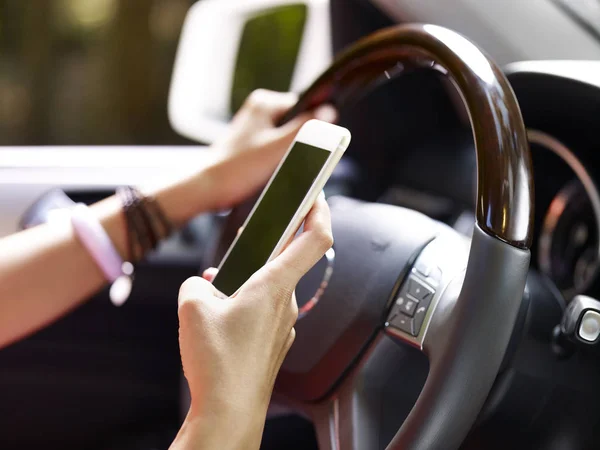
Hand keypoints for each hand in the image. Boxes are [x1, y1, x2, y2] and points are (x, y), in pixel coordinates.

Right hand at [170, 195, 332, 449]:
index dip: (320, 211)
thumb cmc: (218, 363)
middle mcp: (285, 304)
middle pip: (284, 262)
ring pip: (269, 289)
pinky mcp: (274, 343)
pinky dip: (245, 305)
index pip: (314, 239)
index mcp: (274, 286)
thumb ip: (196, 284)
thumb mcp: (193, 308)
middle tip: (241, 246)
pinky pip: (263, 312)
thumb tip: (204, 285)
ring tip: (215, 293)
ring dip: (246, 282)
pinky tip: (221, 319)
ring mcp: (282, 326)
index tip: (317, 194)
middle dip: (260, 251)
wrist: (229, 413)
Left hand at [206, 89, 336, 209]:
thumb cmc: (238, 168)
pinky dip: (278, 159)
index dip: (312, 128)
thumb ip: (305, 128)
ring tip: (276, 166)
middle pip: (296, 124)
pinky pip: (275, 148)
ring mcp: (254, 127)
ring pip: (287, 138)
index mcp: (264, 103)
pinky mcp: (251, 144)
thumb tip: (330, 112)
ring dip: (289, 153)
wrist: (209, 188)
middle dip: (300, 143)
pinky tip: (271, 171)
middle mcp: (258, 110)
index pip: (304, 107)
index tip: (312, 146)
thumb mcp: (278, 147)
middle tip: (290, 160)